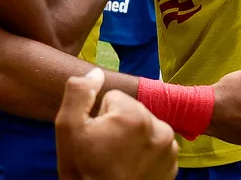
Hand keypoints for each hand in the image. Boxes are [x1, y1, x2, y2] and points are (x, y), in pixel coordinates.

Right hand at [56, 68, 177, 179]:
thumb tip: (96, 71)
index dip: (100, 117)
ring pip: (145, 128)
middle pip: (132, 111)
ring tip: (118, 162)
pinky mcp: (173, 166)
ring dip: (133, 140)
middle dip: (118, 126)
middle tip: (105, 152)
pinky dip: (146, 155)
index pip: (114, 98)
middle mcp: (160, 127)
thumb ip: (79, 93)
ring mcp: (170, 149)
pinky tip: (131, 169)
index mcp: (135, 115)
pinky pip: (156, 147)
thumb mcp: (68, 130)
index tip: (96, 139)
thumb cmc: (84, 172)